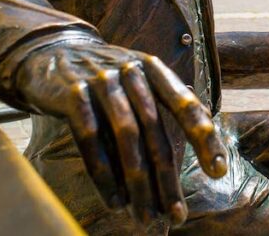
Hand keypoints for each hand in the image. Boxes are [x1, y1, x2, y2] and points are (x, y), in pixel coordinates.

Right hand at [10, 40, 226, 227]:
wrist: (50, 51)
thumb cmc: (104, 75)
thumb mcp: (138, 77)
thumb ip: (166, 100)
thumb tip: (201, 130)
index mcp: (154, 68)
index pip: (186, 104)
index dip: (204, 138)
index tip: (218, 171)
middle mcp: (131, 72)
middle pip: (155, 131)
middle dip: (167, 177)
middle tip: (177, 214)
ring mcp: (101, 81)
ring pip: (126, 138)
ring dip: (138, 182)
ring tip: (145, 217)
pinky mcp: (72, 94)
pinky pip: (90, 139)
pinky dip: (103, 174)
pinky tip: (115, 201)